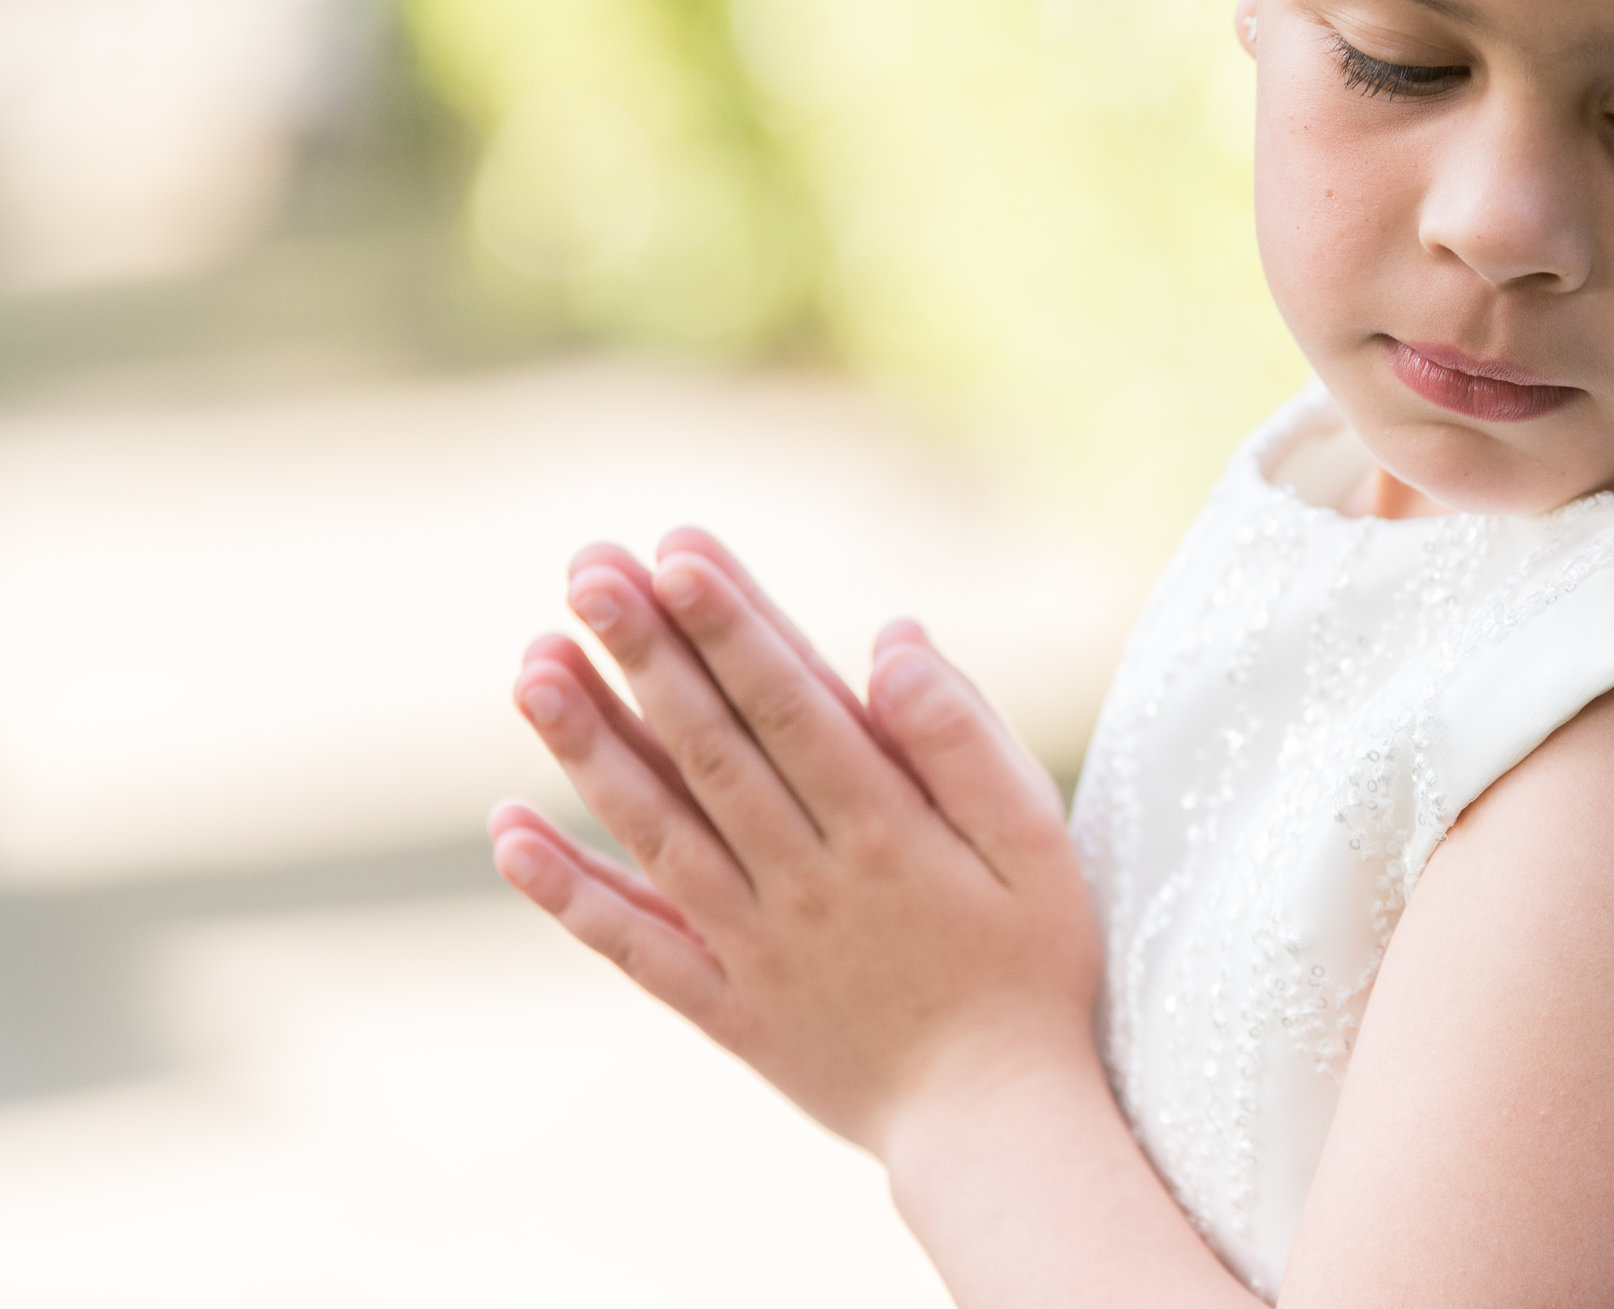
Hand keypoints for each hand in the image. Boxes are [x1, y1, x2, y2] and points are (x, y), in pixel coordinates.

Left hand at [490, 528, 1102, 1156]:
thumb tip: (891, 638)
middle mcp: (804, 881)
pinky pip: (632, 942)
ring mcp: (752, 945)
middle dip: (646, 652)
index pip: (793, 706)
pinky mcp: (723, 1004)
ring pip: (657, 830)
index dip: (732, 627)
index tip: (676, 553)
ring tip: (532, 664)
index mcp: (886, 831)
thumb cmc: (1032, 969)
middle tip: (587, 569)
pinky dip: (566, 890)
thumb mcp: (1038, 844)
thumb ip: (965, 740)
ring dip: (589, 746)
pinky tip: (509, 828)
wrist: (994, 1125)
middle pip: (711, 750)